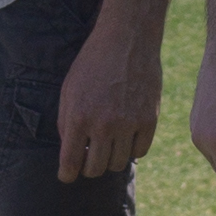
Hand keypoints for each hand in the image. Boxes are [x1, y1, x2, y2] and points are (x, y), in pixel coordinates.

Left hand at [54, 18, 163, 182]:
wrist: (127, 40)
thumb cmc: (93, 63)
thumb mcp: (69, 90)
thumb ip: (66, 122)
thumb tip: (71, 152)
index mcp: (78, 117)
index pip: (70, 163)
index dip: (67, 174)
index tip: (68, 175)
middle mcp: (103, 125)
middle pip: (95, 169)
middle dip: (88, 167)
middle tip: (89, 157)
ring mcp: (128, 124)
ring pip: (118, 163)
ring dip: (110, 158)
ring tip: (108, 143)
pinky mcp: (149, 120)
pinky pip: (140, 152)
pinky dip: (131, 149)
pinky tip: (126, 136)